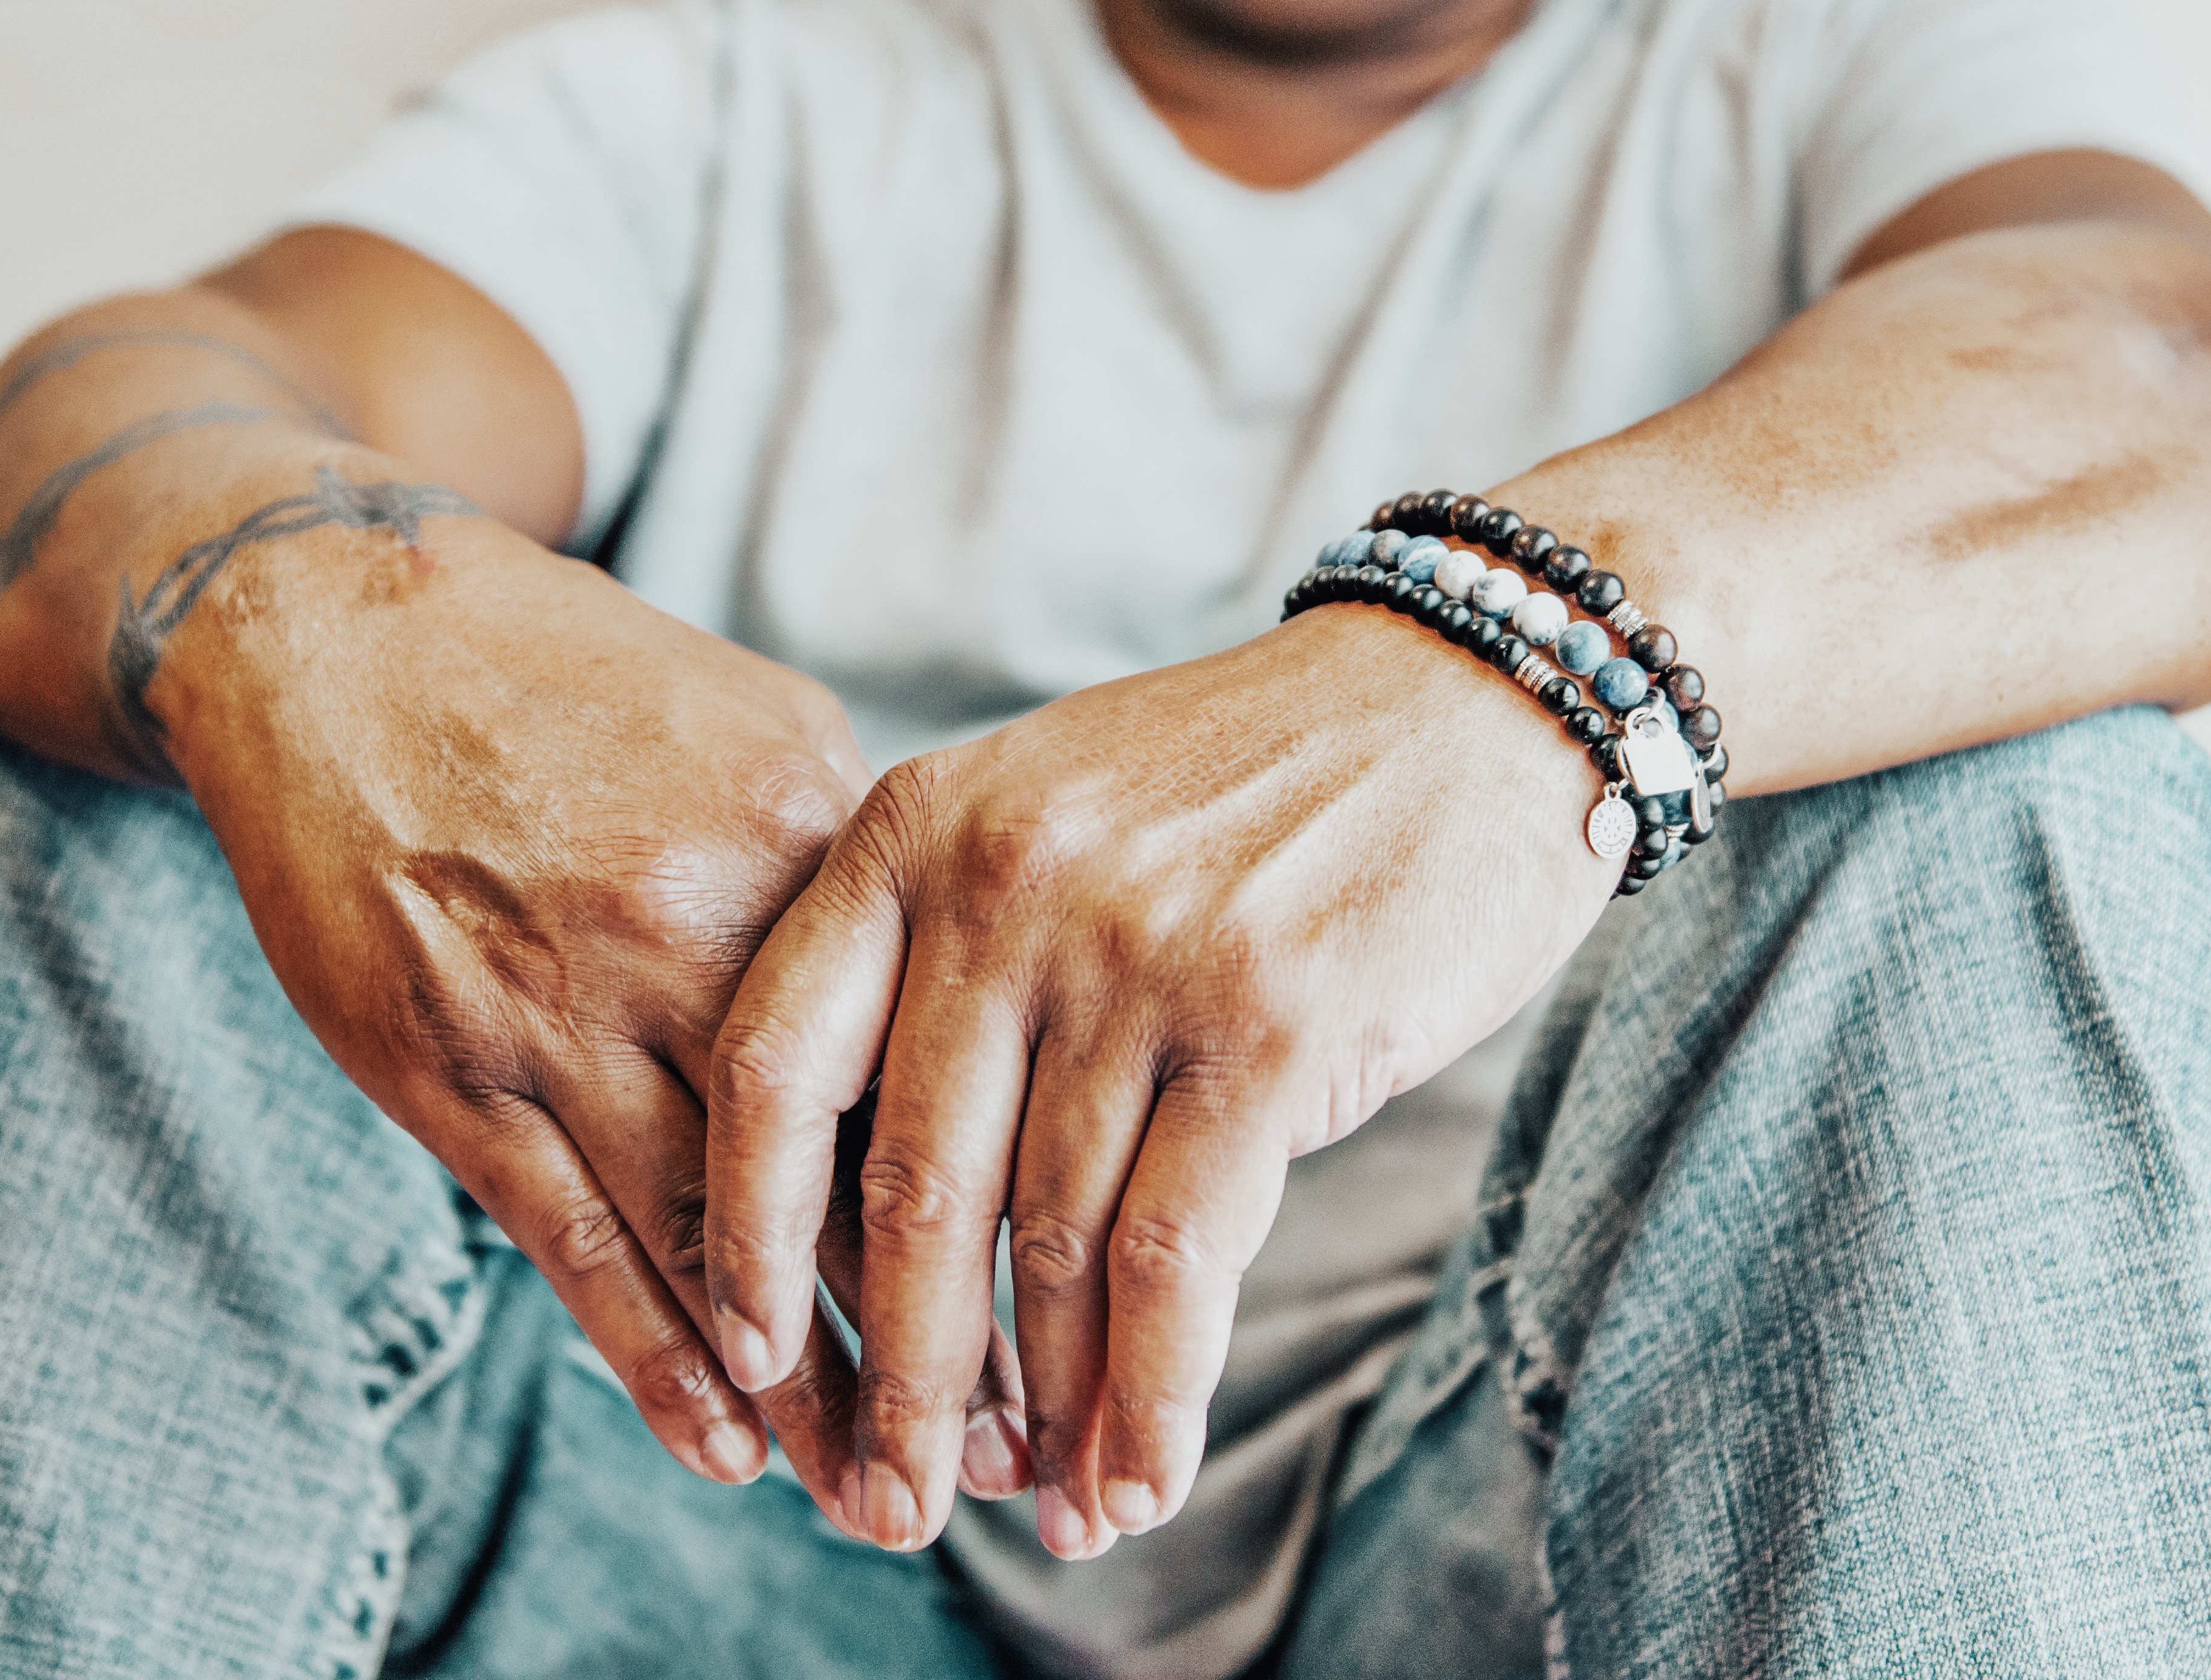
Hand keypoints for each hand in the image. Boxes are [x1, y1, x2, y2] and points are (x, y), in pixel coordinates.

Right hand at [165, 516, 1029, 1526]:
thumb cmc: (576, 683)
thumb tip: (953, 992)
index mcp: (808, 842)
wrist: (344, 628)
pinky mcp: (450, 1066)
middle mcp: (698, 930)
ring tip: (887, 1497)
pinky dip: (656, 1354)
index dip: (1017, 1202)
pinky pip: (574, 1241)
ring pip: (718, 1237)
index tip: (1091, 1310)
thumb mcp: (758, 732)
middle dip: (938, 1332)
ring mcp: (565, 1007)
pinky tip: (731, 1442)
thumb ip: (859, 872)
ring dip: (811, 1387)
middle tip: (1020, 1453)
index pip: (938, 1061)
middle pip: (848, 1170)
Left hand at [703, 601, 1620, 1555]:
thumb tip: (890, 1219)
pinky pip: (1179, 1261)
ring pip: (1052, 1246)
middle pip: (912, 1188)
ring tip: (1051, 1513)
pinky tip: (1142, 1478)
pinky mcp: (1276, 1028)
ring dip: (1047, 1412)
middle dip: (896, 1380)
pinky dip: (1152, 1396)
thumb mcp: (1050, 817)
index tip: (745, 1356)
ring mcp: (1141, 955)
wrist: (1465, 697)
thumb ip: (951, 966)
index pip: (777, 1063)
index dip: (746, 1232)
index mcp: (919, 829)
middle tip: (892, 1507)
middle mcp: (1009, 887)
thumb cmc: (1248, 785)